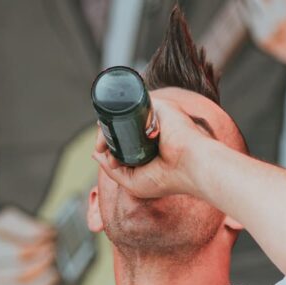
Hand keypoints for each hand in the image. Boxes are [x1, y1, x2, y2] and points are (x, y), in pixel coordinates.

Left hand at [91, 88, 216, 205]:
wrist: (191, 167)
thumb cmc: (167, 179)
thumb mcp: (132, 182)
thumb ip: (113, 170)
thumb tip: (95, 154)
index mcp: (147, 146)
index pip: (122, 137)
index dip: (107, 142)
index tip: (101, 151)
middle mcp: (151, 129)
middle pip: (120, 123)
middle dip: (105, 133)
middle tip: (100, 147)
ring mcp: (155, 117)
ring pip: (125, 113)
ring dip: (110, 123)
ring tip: (105, 141)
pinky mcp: (160, 106)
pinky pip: (134, 102)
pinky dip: (121, 112)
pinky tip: (115, 126)